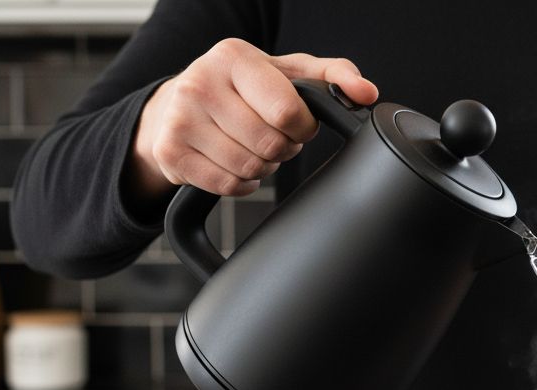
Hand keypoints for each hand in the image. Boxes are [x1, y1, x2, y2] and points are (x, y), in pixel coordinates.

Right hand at [128, 38, 378, 201]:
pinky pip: (227, 185)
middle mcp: (200, 82)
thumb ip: (333, 76)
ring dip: (263, 167)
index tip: (296, 123)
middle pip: (269, 145)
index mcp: (233, 56)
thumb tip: (367, 93)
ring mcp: (180, 118)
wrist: (178, 104)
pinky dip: (241, 183)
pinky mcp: (170, 152)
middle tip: (274, 137)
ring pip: (249, 168)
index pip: (287, 111)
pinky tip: (234, 162)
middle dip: (282, 149)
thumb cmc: (243, 88)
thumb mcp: (287, 72)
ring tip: (253, 147)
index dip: (302, 128)